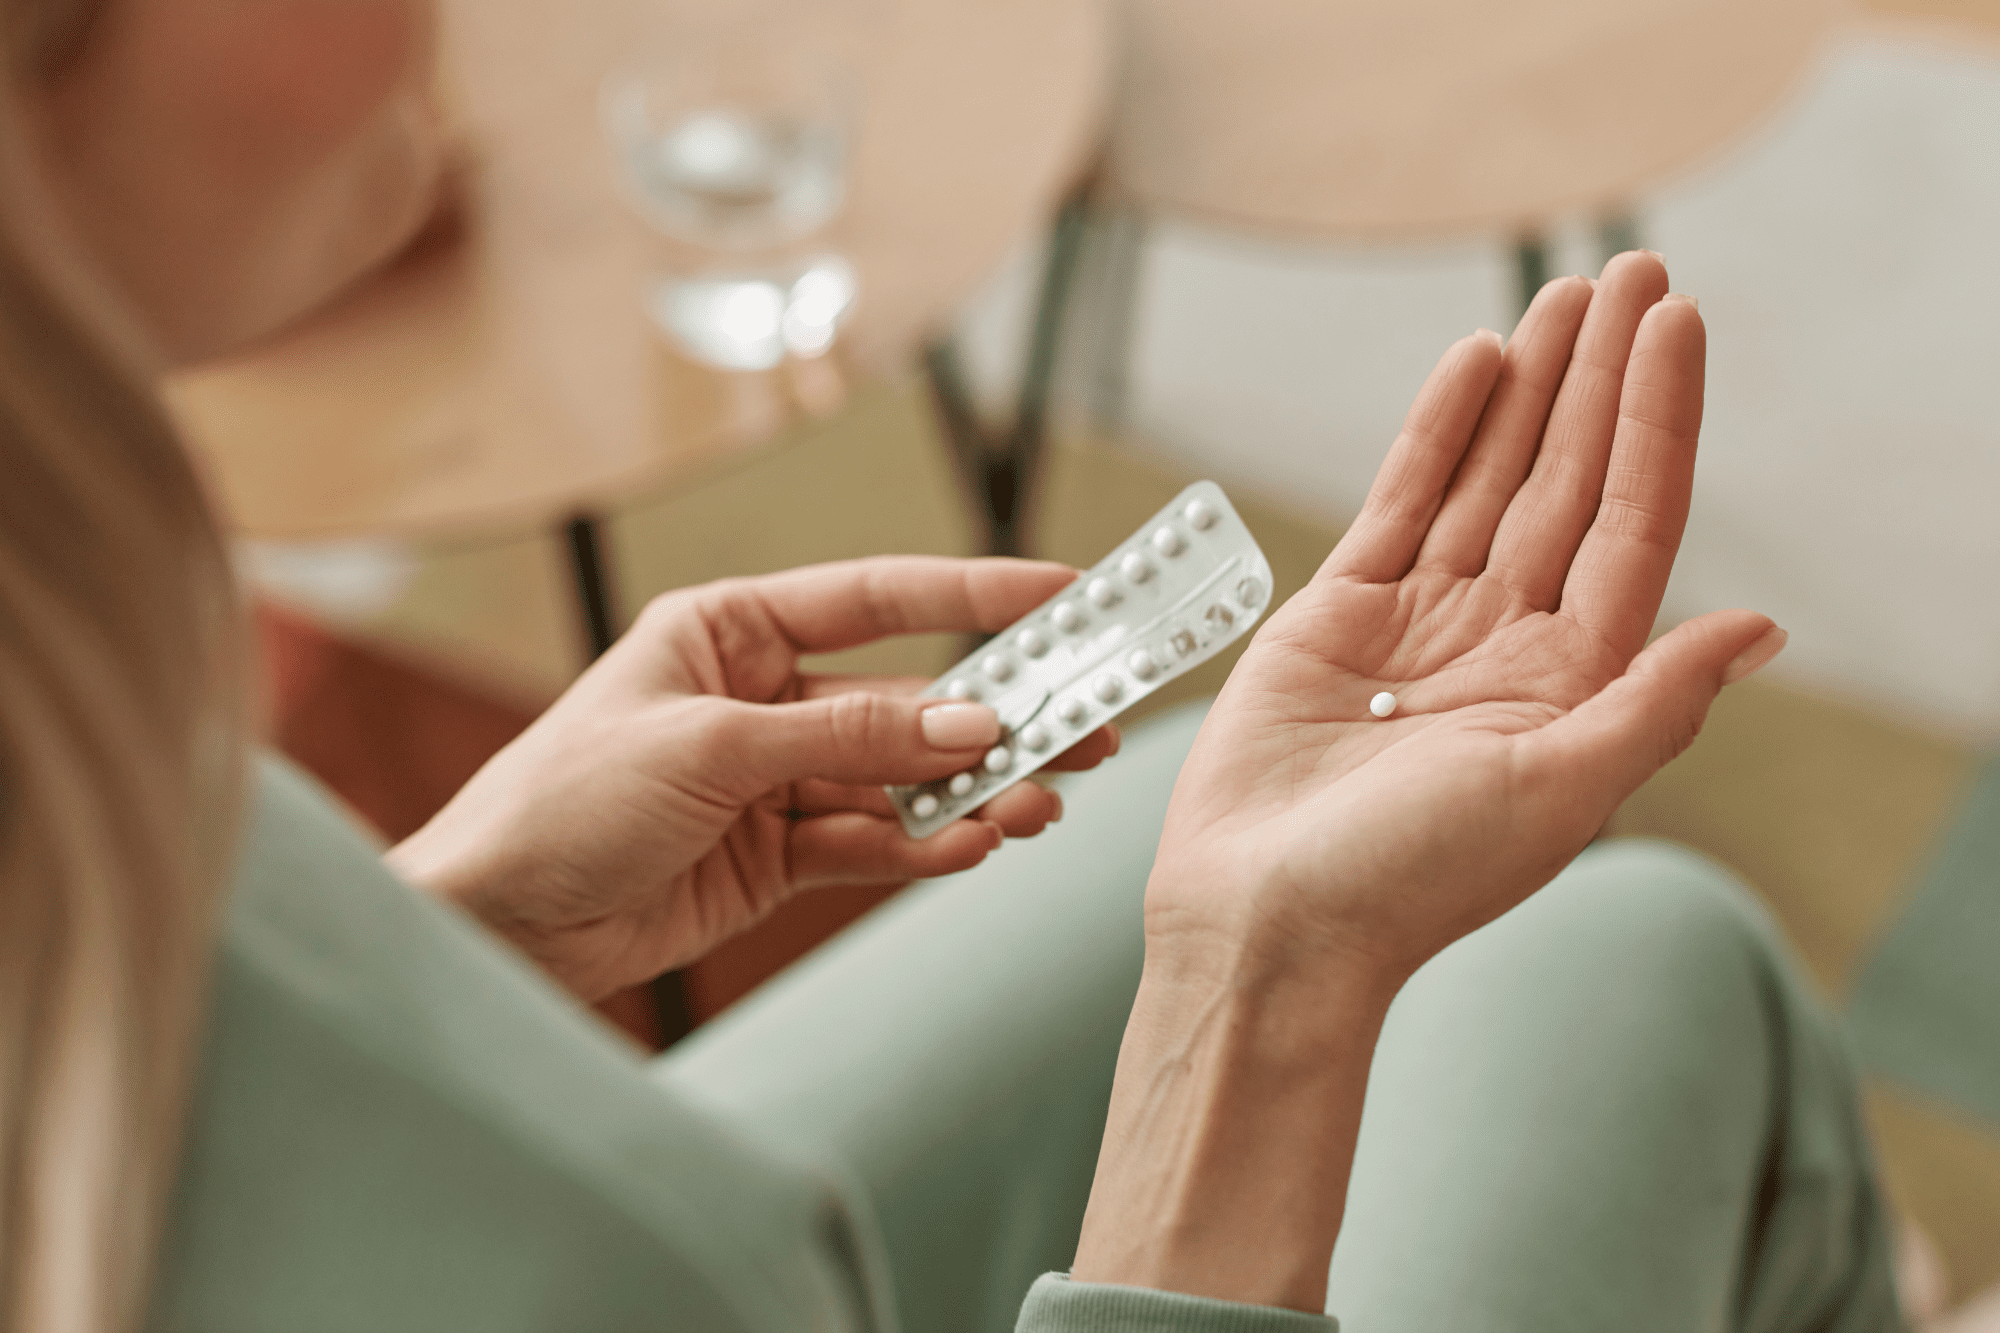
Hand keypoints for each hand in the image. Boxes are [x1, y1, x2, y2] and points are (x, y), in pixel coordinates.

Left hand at [388, 557, 1118, 1001]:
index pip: (878, 599)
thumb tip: (970, 723)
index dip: (976, 594)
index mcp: (733, 631)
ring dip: (971, 793)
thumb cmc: (563, 800)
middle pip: (907, 697)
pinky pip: (873, 844)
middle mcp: (764, 698)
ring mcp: (776, 781)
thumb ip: (848, 738)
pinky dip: (924, 848)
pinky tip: (975, 847)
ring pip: (902, 779)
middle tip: (1089, 722)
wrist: (495, 923)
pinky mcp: (778, 856)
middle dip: (996, 712)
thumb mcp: (712, 749)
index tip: (1066, 592)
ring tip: (1043, 804)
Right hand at [1075, 253, 1784, 1310]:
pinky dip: (1436, 432)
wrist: (1266, 921)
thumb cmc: (1410, 882)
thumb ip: (1651, 703)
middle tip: (1633, 270)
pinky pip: (1402, 500)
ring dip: (1529, 388)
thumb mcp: (1556, 795)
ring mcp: (1425, 620)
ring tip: (1565, 295)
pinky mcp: (1341, 612)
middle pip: (1568, 481)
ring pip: (1488, 477)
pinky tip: (1475, 362)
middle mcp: (1508, 641)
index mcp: (1575, 684)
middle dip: (1601, 378)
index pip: (1633, 523)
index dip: (1656, 421)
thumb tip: (1761, 629)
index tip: (1673, 324)